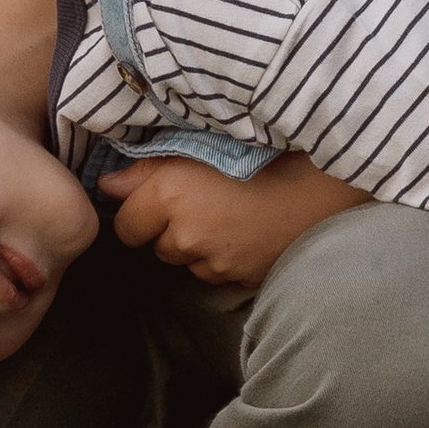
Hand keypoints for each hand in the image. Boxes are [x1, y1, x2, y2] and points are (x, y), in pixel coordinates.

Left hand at [97, 149, 370, 289]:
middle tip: (202, 202)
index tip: (158, 200)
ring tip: (228, 216)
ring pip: (187, 262)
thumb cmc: (260, 155)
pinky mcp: (240, 279)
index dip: (139, 213)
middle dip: (170, 230)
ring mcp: (214, 262)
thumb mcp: (198, 148)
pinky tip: (246, 233)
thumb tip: (107, 187)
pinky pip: (217, 274)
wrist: (321, 183)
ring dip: (196, 246)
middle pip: (157, 247)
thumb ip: (146, 169)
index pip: (126, 225)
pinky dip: (224, 258)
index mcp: (170, 196)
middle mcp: (185, 235)